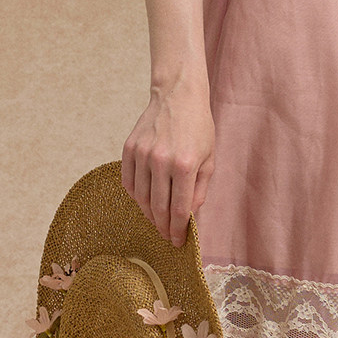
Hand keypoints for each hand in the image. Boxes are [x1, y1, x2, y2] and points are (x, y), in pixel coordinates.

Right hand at [121, 80, 215, 247]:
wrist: (177, 95)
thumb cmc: (199, 127)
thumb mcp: (209, 159)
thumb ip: (199, 189)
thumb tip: (189, 215)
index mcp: (185, 165)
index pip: (178, 209)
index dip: (177, 230)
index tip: (177, 242)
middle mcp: (161, 161)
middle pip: (157, 208)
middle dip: (162, 227)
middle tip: (166, 236)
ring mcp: (142, 154)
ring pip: (141, 198)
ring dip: (149, 214)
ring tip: (157, 219)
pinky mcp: (129, 149)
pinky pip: (129, 182)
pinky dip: (136, 196)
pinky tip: (145, 200)